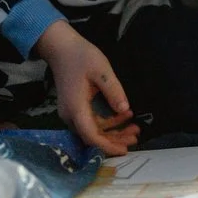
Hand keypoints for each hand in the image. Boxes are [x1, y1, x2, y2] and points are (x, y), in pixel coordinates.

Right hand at [34, 20, 139, 154]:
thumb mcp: (101, 70)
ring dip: (114, 131)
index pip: (91, 136)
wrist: (61, 48)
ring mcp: (71, 113)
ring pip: (93, 130)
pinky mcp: (75, 108)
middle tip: (136, 136)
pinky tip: (124, 115)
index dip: (108, 146)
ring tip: (134, 128)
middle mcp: (71, 115)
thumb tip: (125, 110)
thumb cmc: (80, 56)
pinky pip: (91, 122)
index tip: (125, 150)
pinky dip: (108, 122)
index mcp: (76, 108)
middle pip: (93, 137)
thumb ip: (113, 90)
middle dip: (115, 139)